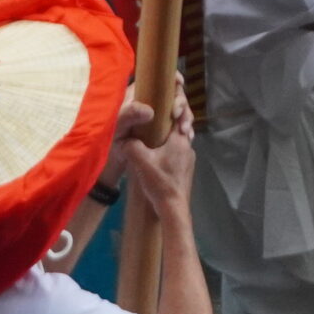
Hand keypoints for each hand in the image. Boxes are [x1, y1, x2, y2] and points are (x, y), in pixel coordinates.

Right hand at [110, 98, 195, 216]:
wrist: (173, 207)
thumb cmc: (159, 181)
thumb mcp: (140, 161)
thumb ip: (131, 146)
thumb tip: (123, 139)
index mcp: (179, 140)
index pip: (178, 115)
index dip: (169, 107)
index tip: (157, 105)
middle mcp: (188, 146)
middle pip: (178, 127)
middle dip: (166, 124)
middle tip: (151, 123)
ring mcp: (189, 159)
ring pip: (178, 141)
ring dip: (167, 139)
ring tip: (152, 140)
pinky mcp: (186, 169)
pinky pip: (178, 153)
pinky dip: (169, 151)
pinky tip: (157, 157)